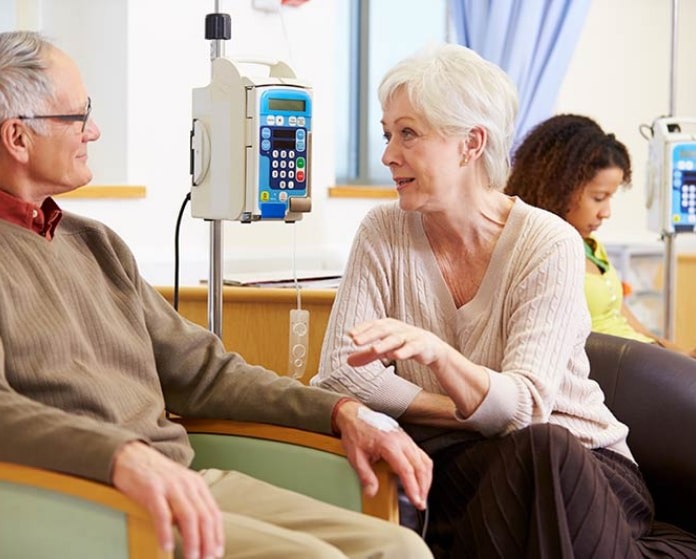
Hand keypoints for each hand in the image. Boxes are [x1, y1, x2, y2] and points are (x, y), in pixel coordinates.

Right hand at [112, 441, 223, 558]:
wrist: (132, 455)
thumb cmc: (155, 477)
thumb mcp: (179, 487)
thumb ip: (189, 506)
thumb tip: (198, 535)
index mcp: (197, 485)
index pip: (213, 513)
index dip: (217, 535)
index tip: (217, 554)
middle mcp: (187, 484)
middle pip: (204, 517)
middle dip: (207, 543)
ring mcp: (170, 486)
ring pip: (188, 517)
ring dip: (191, 542)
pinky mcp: (151, 489)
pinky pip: (162, 514)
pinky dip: (165, 532)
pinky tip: (167, 547)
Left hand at [334, 400, 431, 509]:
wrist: (354, 415)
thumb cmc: (355, 431)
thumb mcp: (355, 456)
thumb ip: (365, 475)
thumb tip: (372, 492)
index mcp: (389, 444)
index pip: (406, 470)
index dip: (413, 488)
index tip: (416, 501)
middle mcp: (401, 440)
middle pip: (420, 466)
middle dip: (423, 487)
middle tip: (420, 503)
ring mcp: (406, 438)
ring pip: (424, 460)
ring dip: (426, 479)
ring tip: (421, 494)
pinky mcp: (406, 439)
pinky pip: (421, 455)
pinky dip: (424, 469)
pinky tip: (420, 478)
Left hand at [348, 318, 447, 367]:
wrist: (431, 348)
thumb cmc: (404, 345)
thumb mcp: (384, 349)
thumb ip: (367, 355)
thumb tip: (348, 362)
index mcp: (388, 326)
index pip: (373, 325)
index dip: (361, 328)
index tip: (350, 334)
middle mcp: (398, 328)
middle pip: (382, 330)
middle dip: (369, 335)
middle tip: (355, 341)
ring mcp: (410, 336)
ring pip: (396, 339)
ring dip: (385, 343)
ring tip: (374, 349)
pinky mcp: (421, 346)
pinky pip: (412, 347)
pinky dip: (404, 351)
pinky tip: (396, 356)